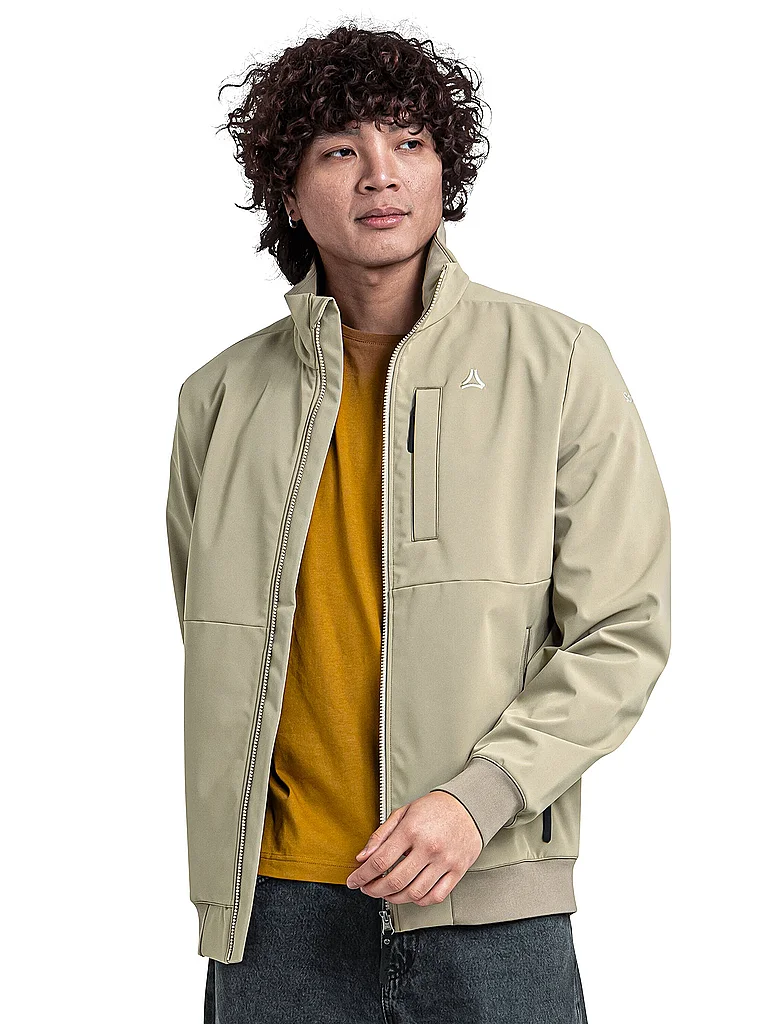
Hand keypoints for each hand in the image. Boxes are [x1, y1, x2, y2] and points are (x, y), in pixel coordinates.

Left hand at [345, 791, 482, 905]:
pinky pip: (435, 896)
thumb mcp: (403, 813)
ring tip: (386, 893)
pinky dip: (419, 901)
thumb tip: (362, 857)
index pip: (380, 861)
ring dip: (394, 898)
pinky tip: (410, 894)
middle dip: (374, 890)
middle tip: (367, 889)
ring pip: (414, 893)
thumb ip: (381, 835)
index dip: (362, 875)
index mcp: (412, 830)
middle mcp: (429, 847)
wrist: (469, 805)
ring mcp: (445, 861)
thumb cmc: (434, 808)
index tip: (353, 881)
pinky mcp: (458, 871)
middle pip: (395, 881)